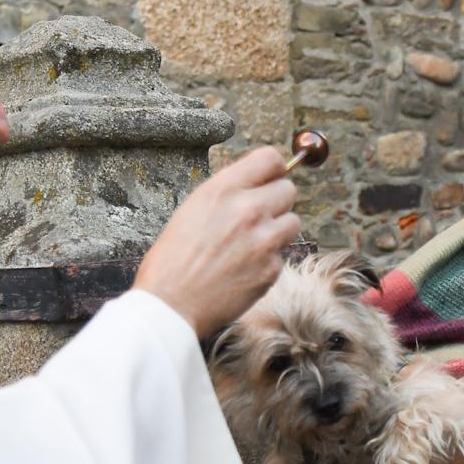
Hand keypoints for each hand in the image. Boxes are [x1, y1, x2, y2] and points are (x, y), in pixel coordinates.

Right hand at [132, 146, 299, 336]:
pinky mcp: (271, 269)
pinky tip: (245, 269)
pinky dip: (269, 260)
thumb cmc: (172, 259)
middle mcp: (248, 210)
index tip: (268, 180)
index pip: (270, 159)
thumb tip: (250, 188)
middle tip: (259, 217)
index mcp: (224, 189)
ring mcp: (264, 241)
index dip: (272, 170)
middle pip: (289, 190)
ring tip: (253, 243)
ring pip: (293, 222)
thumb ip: (226, 195)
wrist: (170, 304)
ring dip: (278, 230)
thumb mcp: (192, 209)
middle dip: (276, 201)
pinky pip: (282, 255)